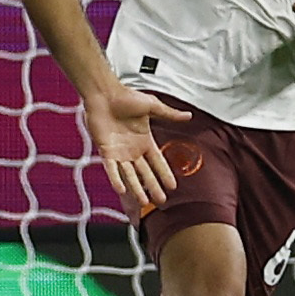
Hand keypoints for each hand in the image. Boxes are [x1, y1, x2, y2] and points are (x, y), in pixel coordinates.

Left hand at [85, 83, 190, 211]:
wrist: (105, 94)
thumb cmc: (126, 97)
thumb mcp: (152, 106)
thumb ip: (169, 114)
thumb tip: (189, 115)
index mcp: (145, 141)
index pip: (158, 161)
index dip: (165, 174)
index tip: (173, 186)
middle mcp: (133, 150)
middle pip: (145, 172)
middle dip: (153, 187)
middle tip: (161, 201)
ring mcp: (119, 152)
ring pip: (130, 175)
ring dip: (136, 188)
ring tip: (144, 202)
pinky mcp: (106, 151)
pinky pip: (111, 169)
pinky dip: (116, 179)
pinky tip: (122, 190)